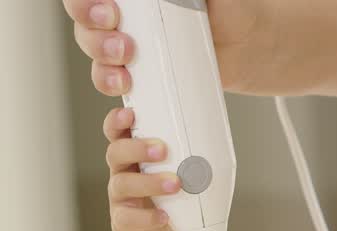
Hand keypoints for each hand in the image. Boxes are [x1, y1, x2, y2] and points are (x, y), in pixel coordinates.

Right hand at [61, 0, 257, 95]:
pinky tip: (130, 112)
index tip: (110, 14)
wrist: (252, 45)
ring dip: (104, 76)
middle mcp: (122, 23)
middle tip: (125, 49)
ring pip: (99, 68)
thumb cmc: (230, 6)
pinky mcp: (148, 87)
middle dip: (95, 42)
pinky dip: (119, 112)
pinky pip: (122, 102)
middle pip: (85, 32)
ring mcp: (132, 57)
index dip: (84, 7)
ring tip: (127, 79)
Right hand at [103, 108, 178, 230]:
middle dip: (136, 148)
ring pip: (123, 183)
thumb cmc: (176, 197)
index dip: (117, 120)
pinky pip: (128, 218)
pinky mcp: (123, 221)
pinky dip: (147, 217)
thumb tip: (219, 134)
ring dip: (149, 182)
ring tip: (175, 184)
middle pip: (115, 152)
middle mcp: (122, 171)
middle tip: (162, 150)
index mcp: (133, 153)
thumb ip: (187, 153)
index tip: (130, 114)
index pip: (116, 131)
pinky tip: (164, 216)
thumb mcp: (181, 170)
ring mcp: (120, 197)